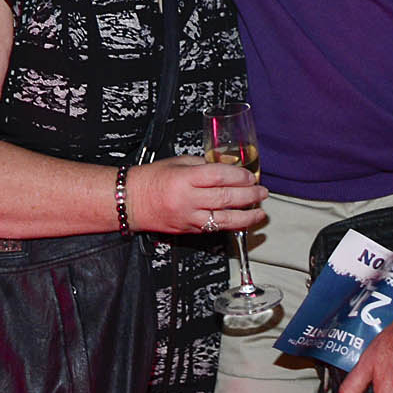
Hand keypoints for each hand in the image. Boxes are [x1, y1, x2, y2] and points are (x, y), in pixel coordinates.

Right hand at [126, 154, 266, 233]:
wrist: (129, 201)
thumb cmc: (151, 179)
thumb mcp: (177, 162)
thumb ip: (203, 165)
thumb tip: (227, 167)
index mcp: (184, 179)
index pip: (218, 177)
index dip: (239, 177)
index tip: (251, 176)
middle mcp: (187, 200)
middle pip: (225, 198)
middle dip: (248, 196)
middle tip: (262, 193)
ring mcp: (188, 217)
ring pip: (223, 219)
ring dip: (246, 216)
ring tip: (260, 213)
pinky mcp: (187, 230)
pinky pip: (213, 228)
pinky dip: (230, 225)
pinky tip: (242, 221)